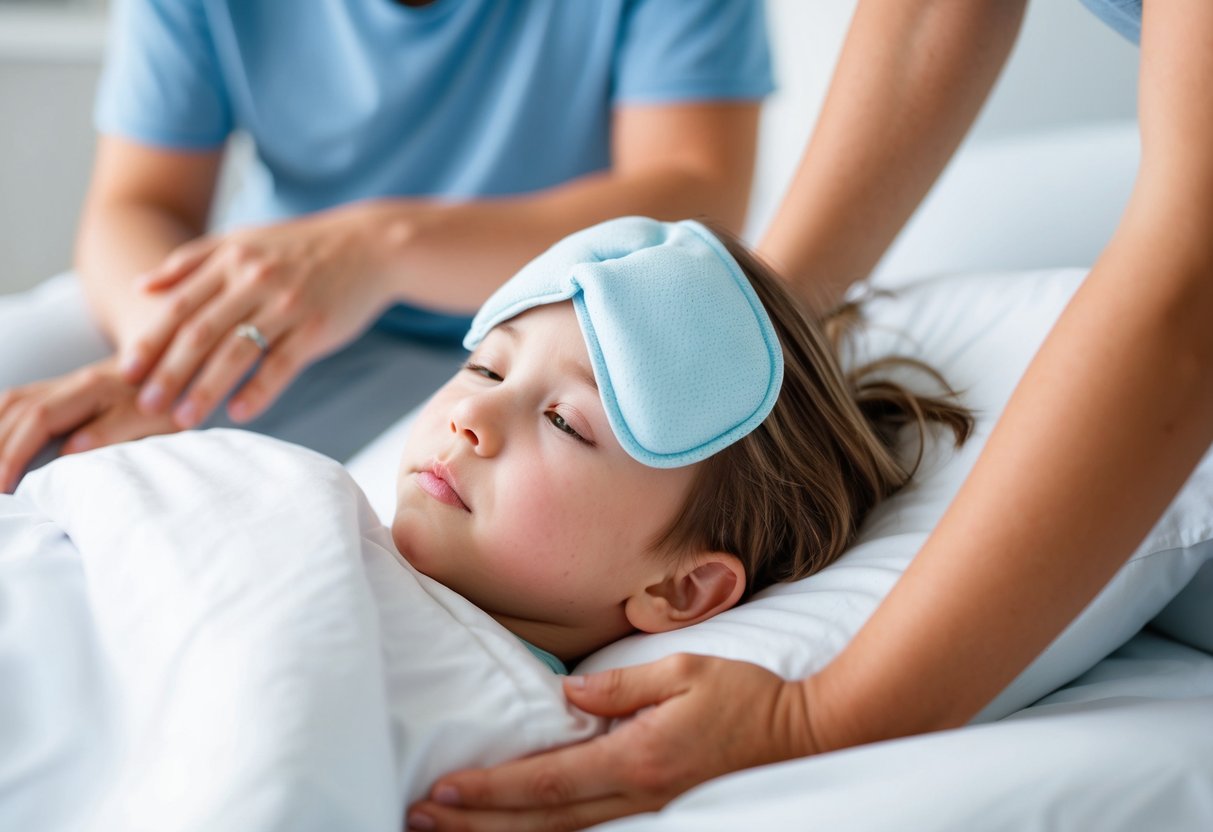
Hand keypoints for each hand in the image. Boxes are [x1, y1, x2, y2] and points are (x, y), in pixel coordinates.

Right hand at [0, 356, 177, 491]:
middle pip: (14, 410)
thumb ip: (114, 431)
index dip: (14, 452)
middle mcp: (71, 382)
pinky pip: (18, 402)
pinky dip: (0, 419)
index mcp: (92, 388)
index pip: (38, 419)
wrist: (180, 365)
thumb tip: (70, 450)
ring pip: (11, 403)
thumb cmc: (172, 400)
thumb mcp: (155, 419)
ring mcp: (63, 384)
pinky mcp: (62, 392)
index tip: (2, 486)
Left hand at [119, 203, 400, 427]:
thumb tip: (141, 287)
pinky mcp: (317, 328)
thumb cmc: (302, 248)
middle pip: (201, 333)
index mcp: (233, 260)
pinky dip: (259, 391)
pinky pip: (282, 365)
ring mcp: (288, 305)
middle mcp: (256, 281)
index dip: (151, 340)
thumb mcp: (244, 241)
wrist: (371, 246)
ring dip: (207, 389)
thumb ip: (192, 261)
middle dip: (169, 372)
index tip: (126, 371)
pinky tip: (239, 413)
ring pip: (237, 352)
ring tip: (183, 419)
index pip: (181, 306)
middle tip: (145, 405)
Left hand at [406, 654, 818, 831]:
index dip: (493, 789)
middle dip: (478, 820)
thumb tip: (569, 699)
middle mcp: (635, 795)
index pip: (549, 780)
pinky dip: (543, 830)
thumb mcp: (686, 670)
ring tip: (449, 827)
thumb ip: (622, 686)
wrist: (800, 732)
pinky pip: (587, 827)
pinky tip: (514, 827)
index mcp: (638, 760)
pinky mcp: (654, 807)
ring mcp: (645, 808)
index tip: (446, 788)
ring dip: (500, 831)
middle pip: (542, 818)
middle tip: (421, 816)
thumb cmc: (745, 695)